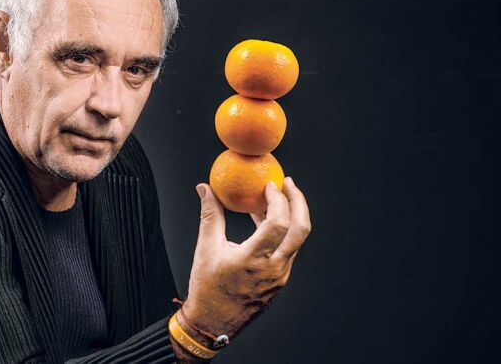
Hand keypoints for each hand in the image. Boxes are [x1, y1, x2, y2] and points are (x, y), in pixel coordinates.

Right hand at [181, 177, 310, 342]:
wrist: (212, 324)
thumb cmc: (206, 287)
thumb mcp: (205, 249)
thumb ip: (209, 215)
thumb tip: (204, 188)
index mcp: (254, 259)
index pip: (278, 223)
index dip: (278, 199)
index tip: (269, 184)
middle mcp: (274, 269)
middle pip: (301, 229)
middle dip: (298, 201)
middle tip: (288, 183)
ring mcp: (280, 277)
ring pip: (296, 240)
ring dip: (289, 216)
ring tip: (274, 199)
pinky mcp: (279, 281)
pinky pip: (287, 251)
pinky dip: (281, 233)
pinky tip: (264, 223)